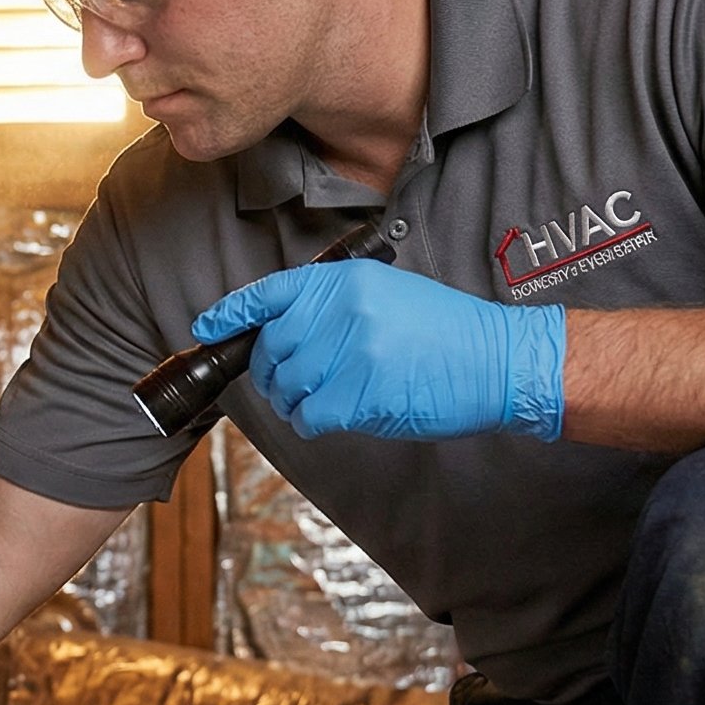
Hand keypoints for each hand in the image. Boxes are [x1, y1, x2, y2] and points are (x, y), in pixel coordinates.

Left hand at [190, 259, 566, 441]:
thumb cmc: (447, 334)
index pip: (271, 292)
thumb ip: (335, 307)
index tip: (206, 327)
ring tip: (325, 400)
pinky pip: (309, 415)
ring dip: (295, 401)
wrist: (498, 360)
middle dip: (273, 374)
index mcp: (345, 282)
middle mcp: (340, 309)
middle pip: (271, 349)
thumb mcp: (388, 295)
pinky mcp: (358, 393)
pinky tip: (337, 416)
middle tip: (294, 384)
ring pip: (286, 386)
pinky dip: (314, 422)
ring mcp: (348, 351)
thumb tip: (283, 334)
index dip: (232, 313)